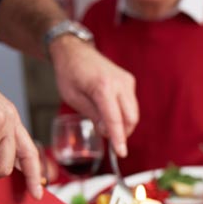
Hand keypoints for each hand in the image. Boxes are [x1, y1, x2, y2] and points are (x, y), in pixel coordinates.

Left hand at [49, 37, 138, 157]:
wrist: (75, 51)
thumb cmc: (69, 73)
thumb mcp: (73, 98)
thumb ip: (93, 115)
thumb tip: (108, 131)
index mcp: (103, 87)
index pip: (115, 119)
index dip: (118, 139)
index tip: (121, 153)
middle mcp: (119, 83)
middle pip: (130, 118)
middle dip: (122, 132)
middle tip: (107, 135)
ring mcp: (126, 81)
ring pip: (133, 113)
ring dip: (123, 124)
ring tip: (105, 122)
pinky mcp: (129, 81)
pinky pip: (131, 104)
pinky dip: (124, 113)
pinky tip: (110, 111)